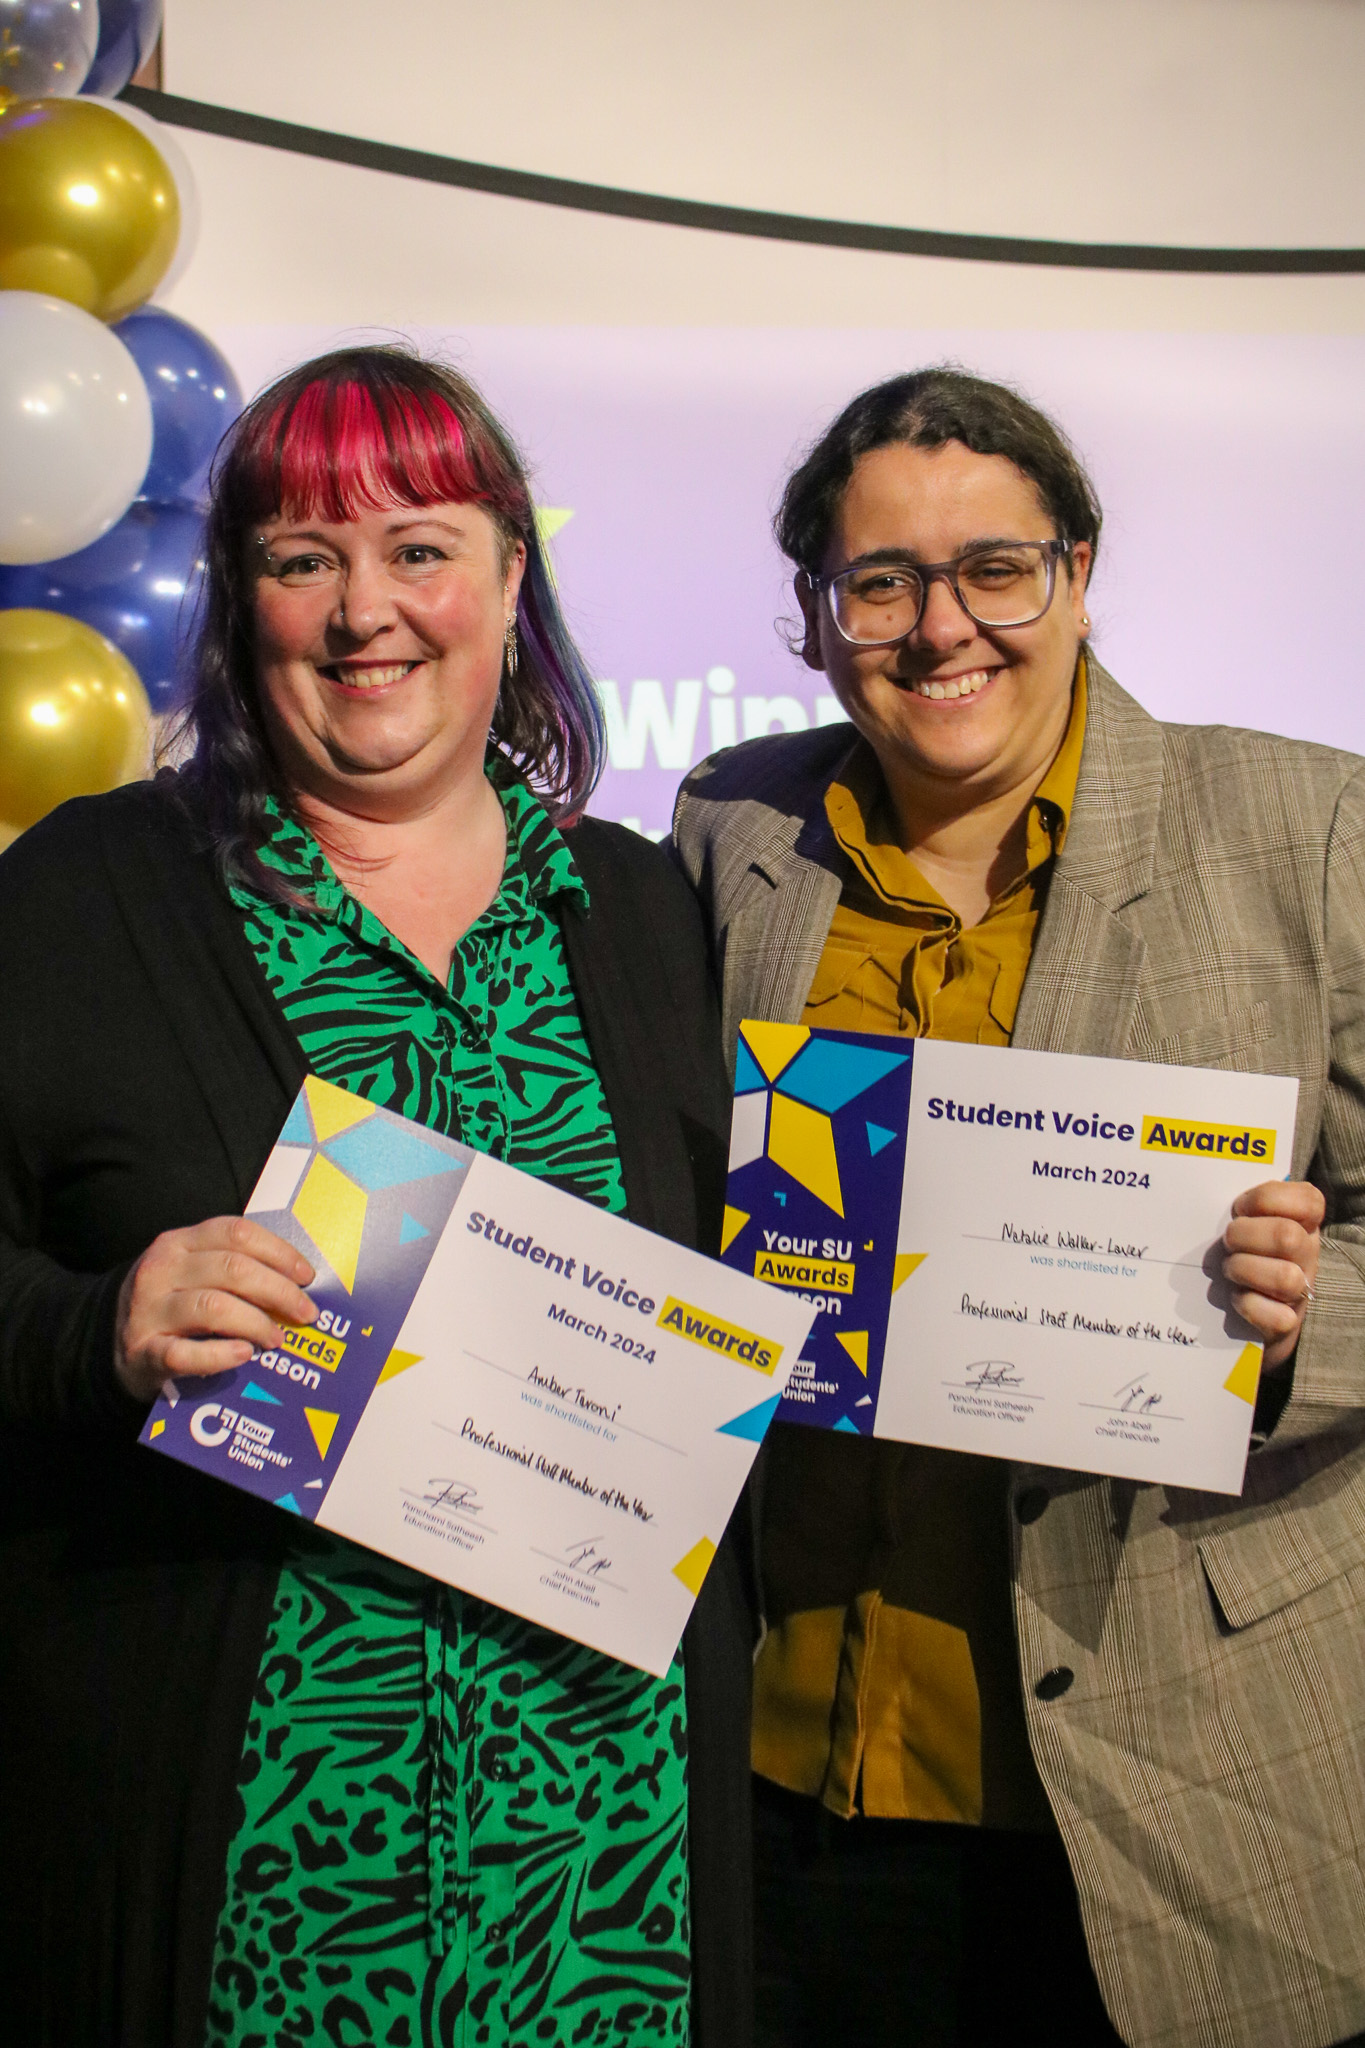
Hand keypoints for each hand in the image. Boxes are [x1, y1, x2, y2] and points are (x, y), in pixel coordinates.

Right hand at [114, 1216, 316, 1401]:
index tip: (307, 1276)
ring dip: (255, 1323)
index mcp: (179, 1243)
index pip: (237, 1233)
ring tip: (277, 1339)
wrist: (105, 1343)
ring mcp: (148, 1311)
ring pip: (213, 1307)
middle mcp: (162, 1270)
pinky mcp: (143, 1353)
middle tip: (304, 1313)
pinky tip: (244, 1355)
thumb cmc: (169, 1305)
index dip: (279, 1252)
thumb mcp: (191, 1272)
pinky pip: (186, 1353)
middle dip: (278, 1291)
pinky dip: (220, 1356)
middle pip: (232, 1269)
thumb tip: (297, 1283)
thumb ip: (233, 1268)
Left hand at [1220, 1181, 1324, 1370]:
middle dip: (1244, 1235)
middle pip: (1287, 1237)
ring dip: (1244, 1269)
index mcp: (1302, 1224)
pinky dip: (1248, 1305)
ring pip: (1285, 1278)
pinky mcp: (1286, 1324)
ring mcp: (1300, 1291)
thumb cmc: (1242, 1255)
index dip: (1267, 1199)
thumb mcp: (1248, 1224)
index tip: (1240, 1207)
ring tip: (1229, 1269)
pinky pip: (1276, 1317)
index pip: (1309, 1201)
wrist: (1249, 1314)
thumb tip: (1210, 1192)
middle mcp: (1307, 1256)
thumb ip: (1244, 1207)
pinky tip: (1236, 1297)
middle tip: (1227, 1241)